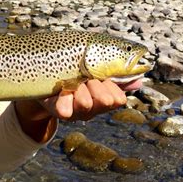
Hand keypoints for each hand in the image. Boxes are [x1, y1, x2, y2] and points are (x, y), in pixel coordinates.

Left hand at [15, 79, 140, 141]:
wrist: (43, 77)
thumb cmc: (73, 71)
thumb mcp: (94, 70)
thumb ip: (115, 75)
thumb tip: (139, 80)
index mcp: (103, 98)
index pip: (118, 98)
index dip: (110, 85)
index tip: (101, 76)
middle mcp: (92, 108)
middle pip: (105, 100)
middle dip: (95, 84)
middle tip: (85, 77)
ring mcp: (75, 112)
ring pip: (86, 102)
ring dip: (79, 87)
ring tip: (71, 81)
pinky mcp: (58, 110)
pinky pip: (65, 110)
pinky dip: (63, 99)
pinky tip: (61, 91)